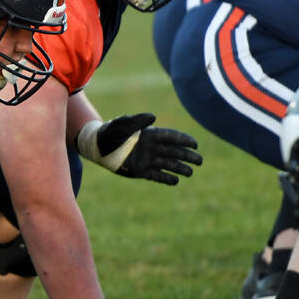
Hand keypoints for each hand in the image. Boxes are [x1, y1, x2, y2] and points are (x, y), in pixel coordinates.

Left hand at [76, 113, 201, 184]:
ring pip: (168, 165)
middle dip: (187, 156)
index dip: (184, 140)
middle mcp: (152, 147)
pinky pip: (156, 175)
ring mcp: (147, 159)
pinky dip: (166, 178)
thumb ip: (137, 120)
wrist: (98, 146)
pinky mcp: (141, 171)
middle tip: (200, 161)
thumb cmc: (110, 132)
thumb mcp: (123, 124)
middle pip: (174, 152)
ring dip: (180, 168)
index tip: (195, 144)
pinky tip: (176, 181)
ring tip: (191, 173)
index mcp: (150, 134)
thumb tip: (153, 117)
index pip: (171, 137)